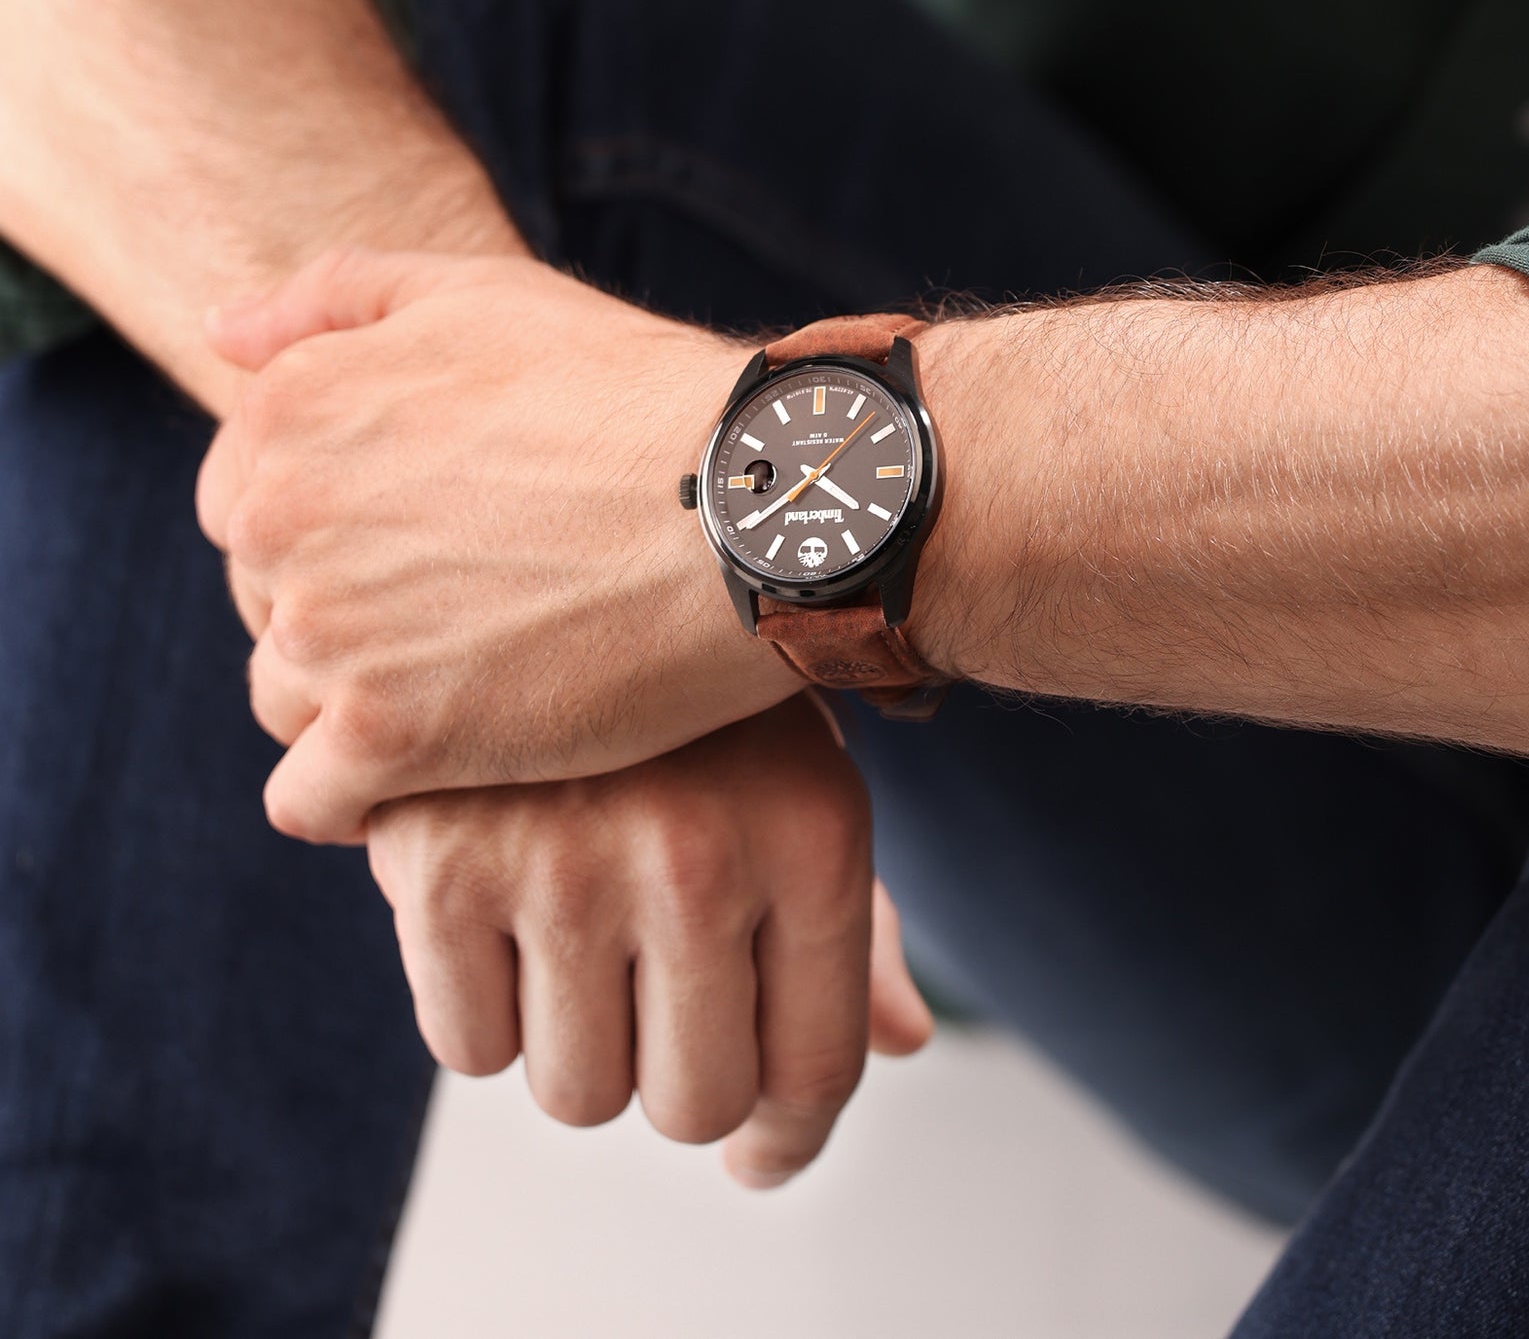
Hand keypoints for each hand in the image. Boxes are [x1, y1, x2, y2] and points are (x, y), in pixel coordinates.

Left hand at [195, 247, 801, 842]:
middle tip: (471, 607)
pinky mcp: (387, 736)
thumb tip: (220, 332)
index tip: (433, 540)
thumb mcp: (484, 291)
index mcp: (289, 412)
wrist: (750, 504)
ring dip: (360, 701)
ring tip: (475, 683)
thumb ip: (334, 296)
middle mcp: (279, 519)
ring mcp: (326, 632)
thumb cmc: (634, 390)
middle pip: (268, 601)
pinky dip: (362, 796)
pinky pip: (308, 800)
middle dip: (350, 610)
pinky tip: (442, 767)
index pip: (242, 504)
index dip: (339, 528)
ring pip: (286, 699)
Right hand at [367, 696, 932, 1186]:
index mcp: (815, 836)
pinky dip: (487, 1010)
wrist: (553, 562)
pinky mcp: (443, 867)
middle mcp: (700, 856)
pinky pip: (468, 1048)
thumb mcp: (803, 781)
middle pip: (696, 1103)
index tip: (761, 1148)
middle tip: (661, 1005)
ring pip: (579, 1093)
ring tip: (584, 941)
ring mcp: (567, 863)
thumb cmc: (697, 704)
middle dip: (682, 1079)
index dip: (791, 1135)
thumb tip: (903, 1043)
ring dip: (583, 1045)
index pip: (819, 1067)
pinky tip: (506, 917)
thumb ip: (855, 927)